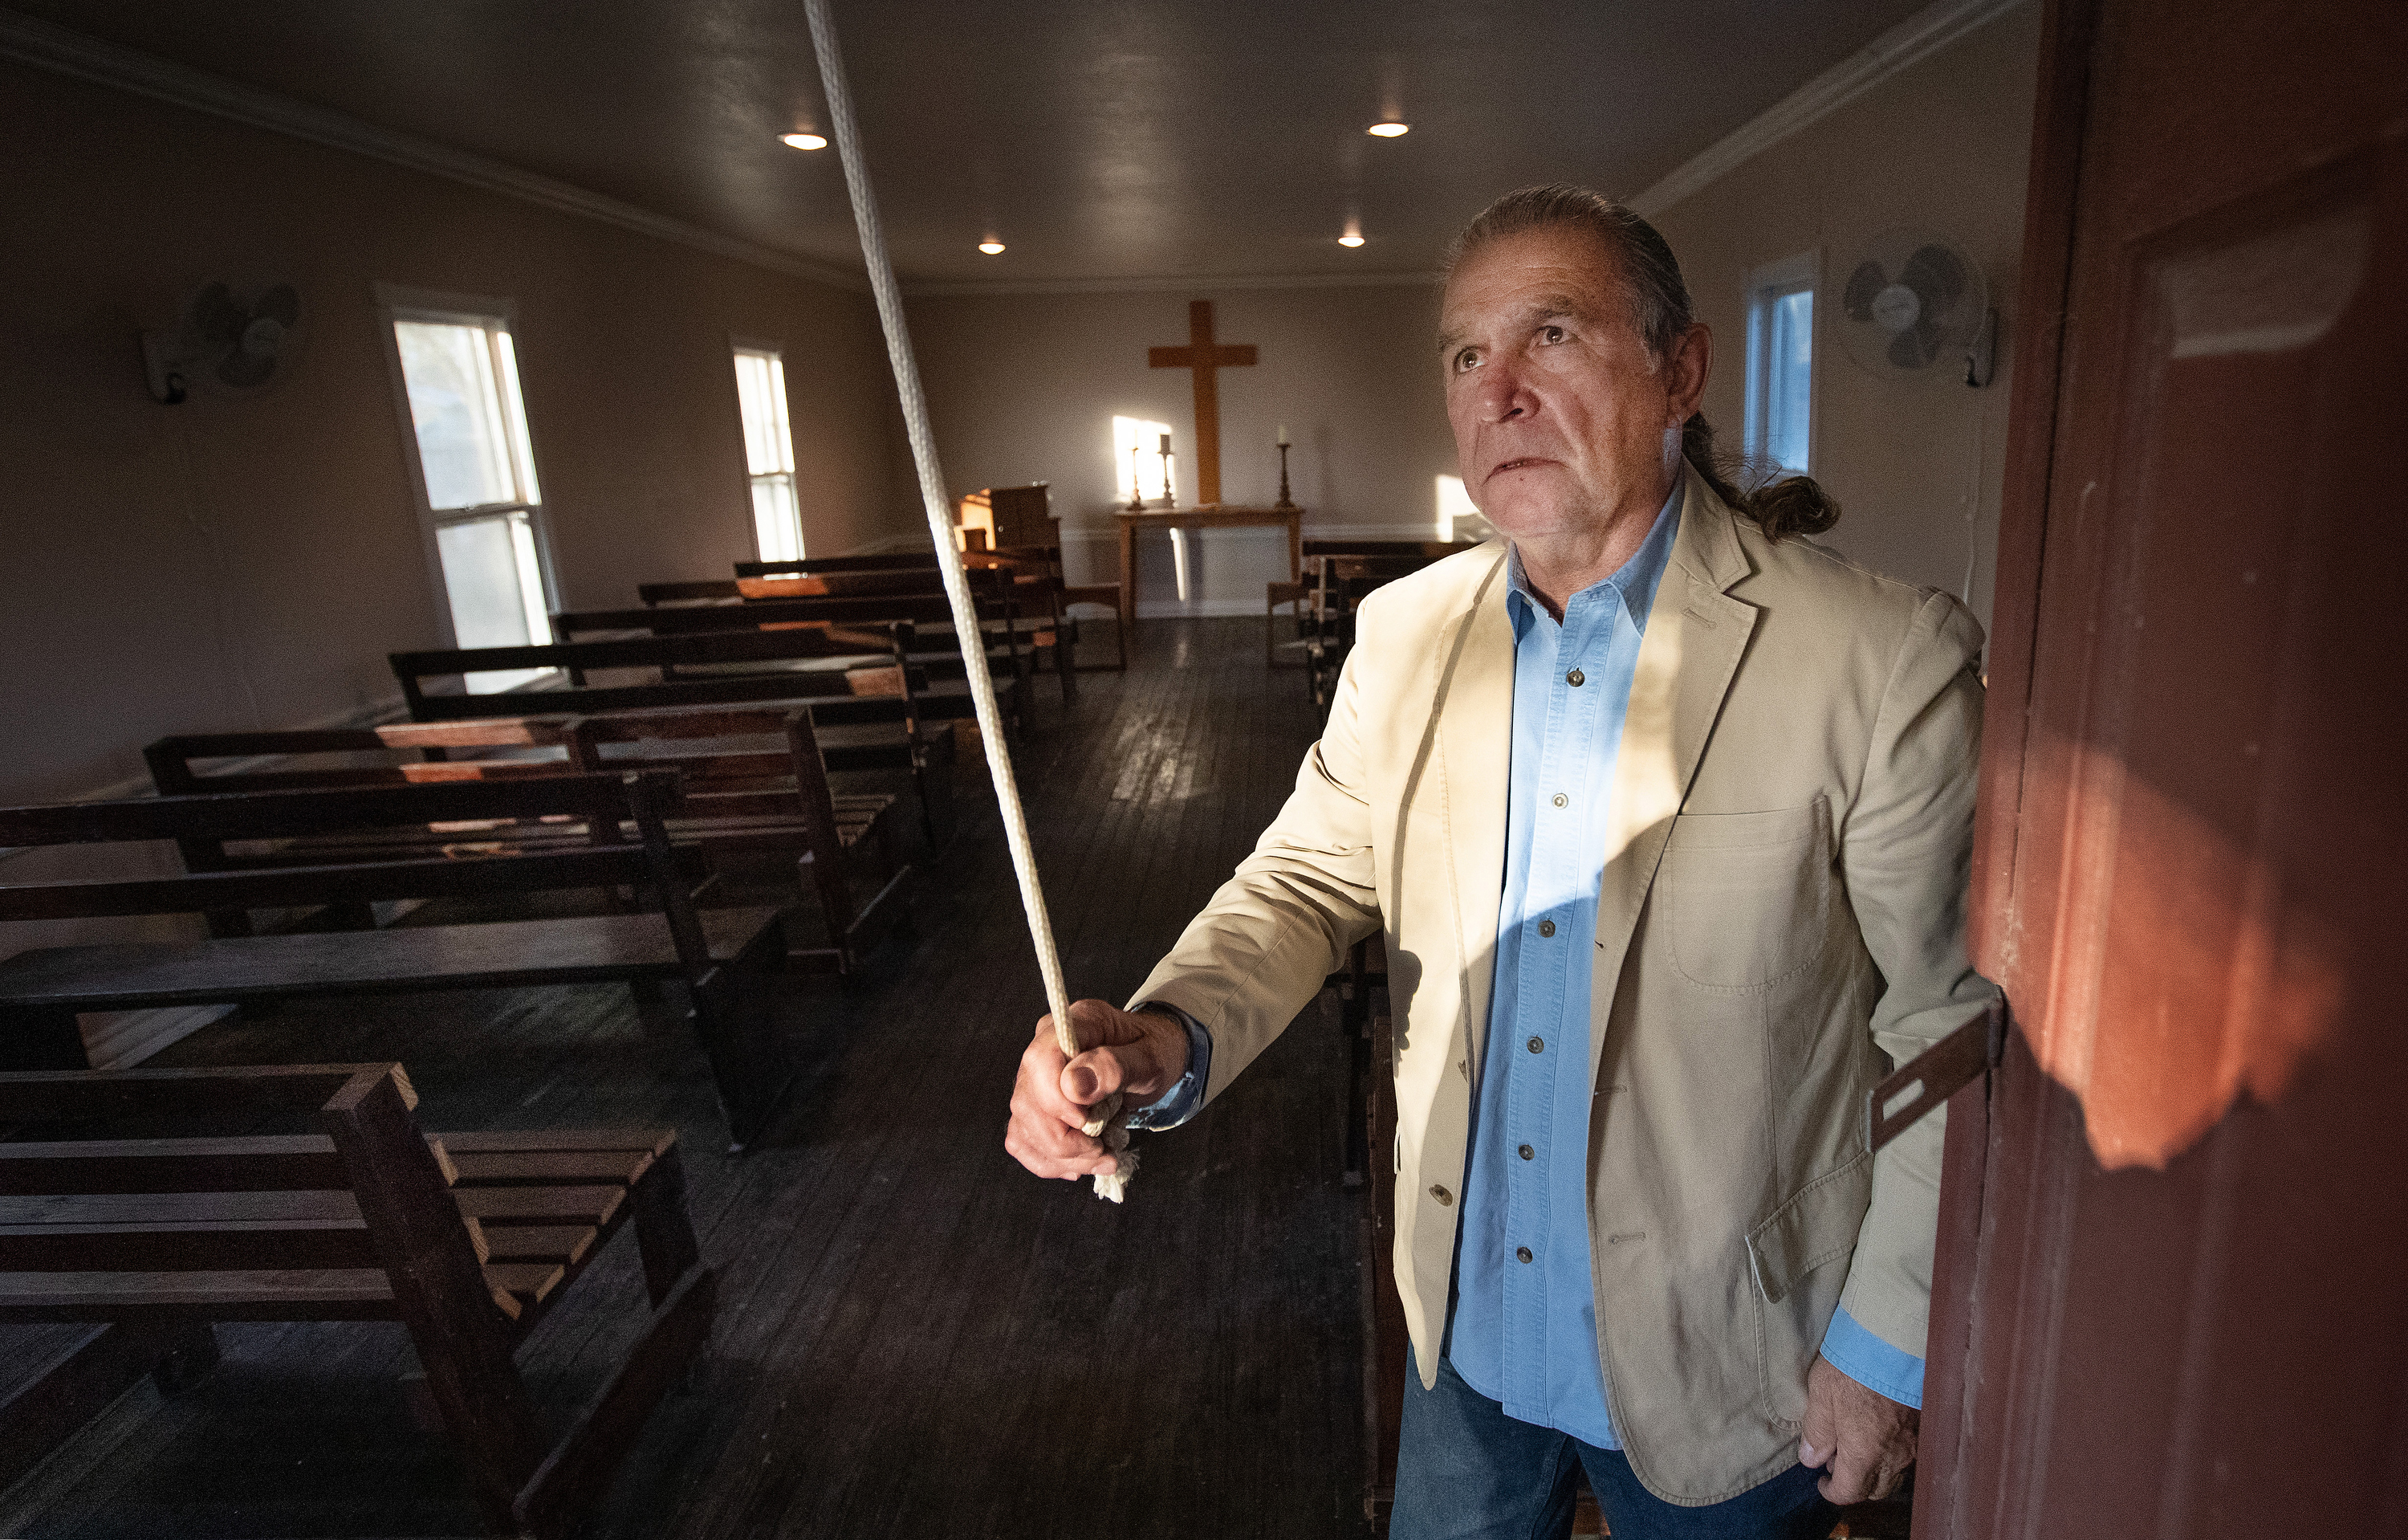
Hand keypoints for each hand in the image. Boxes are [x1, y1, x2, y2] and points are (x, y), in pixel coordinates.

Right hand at [1003, 1000, 1190, 1181]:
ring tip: (1101, 1160)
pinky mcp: (1036, 1104)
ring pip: (1024, 1127)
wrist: (1152, 1059)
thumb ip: (1115, 1067)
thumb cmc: (1154, 1052)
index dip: (1056, 1100)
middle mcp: (1046, 1047)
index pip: (1040, 1060)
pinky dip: (1049, 1161)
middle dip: (1063, 1141)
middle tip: (1104, 1153)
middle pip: (1028, 1103)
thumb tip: (1072, 1086)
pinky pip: (1024, 1140)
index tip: (1087, 1122)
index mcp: (1075, 1024)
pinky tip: (1078, 1164)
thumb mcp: (1150, 1058)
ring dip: (1061, 1157)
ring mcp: (1035, 1077)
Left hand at [1798, 1354, 1917, 1503]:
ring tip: (1855, 1443)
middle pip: (1876, 1489)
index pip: (1850, 1491)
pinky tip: (1877, 1431)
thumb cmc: (1853, 1367)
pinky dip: (1890, 1453)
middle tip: (1837, 1460)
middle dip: (1855, 1484)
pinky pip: (1907, 1454)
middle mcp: (1894, 1456)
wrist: (1894, 1342)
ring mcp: (1912, 1442)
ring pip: (1894, 1474)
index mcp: (1865, 1454)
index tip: (1822, 1482)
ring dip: (1874, 1469)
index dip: (1832, 1491)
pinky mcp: (1922, 1426)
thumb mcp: (1822, 1396)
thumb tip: (1811, 1459)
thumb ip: (1817, 1432)